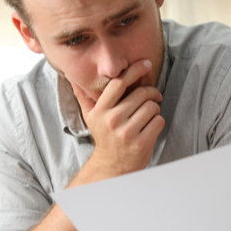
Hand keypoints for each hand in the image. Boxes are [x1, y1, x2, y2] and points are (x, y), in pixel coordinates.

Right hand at [75, 60, 164, 178]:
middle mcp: (113, 120)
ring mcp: (128, 132)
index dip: (135, 70)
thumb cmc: (104, 136)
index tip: (146, 64)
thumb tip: (72, 77)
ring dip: (154, 108)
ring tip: (147, 115)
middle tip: (152, 97)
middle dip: (151, 93)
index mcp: (101, 110)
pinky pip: (158, 121)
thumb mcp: (90, 117)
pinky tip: (150, 126)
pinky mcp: (142, 142)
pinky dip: (158, 121)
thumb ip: (83, 96)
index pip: (119, 83)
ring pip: (152, 107)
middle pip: (141, 93)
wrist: (112, 166)